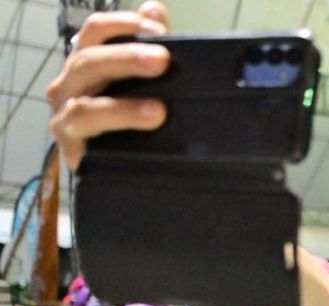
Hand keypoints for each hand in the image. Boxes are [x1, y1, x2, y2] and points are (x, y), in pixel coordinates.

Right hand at [46, 1, 171, 171]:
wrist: (125, 168)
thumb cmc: (131, 118)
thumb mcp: (147, 81)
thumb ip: (148, 45)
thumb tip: (153, 8)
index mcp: (88, 62)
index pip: (95, 31)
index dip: (122, 24)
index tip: (157, 28)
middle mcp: (70, 84)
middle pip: (89, 61)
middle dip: (126, 58)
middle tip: (163, 60)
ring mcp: (66, 116)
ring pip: (85, 105)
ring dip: (123, 106)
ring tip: (159, 111)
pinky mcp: (71, 147)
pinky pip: (86, 137)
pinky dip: (112, 131)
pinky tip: (138, 133)